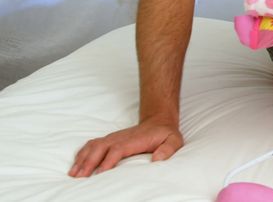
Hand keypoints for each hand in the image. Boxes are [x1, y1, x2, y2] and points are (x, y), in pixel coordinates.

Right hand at [68, 120, 183, 177]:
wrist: (159, 121)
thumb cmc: (165, 134)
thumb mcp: (174, 140)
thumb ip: (168, 149)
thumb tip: (158, 159)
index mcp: (133, 140)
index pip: (117, 149)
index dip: (108, 160)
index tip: (100, 173)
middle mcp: (120, 138)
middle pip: (100, 148)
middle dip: (89, 162)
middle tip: (80, 177)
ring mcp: (113, 138)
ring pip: (93, 146)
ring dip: (82, 159)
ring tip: (73, 174)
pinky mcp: (109, 139)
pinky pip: (92, 145)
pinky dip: (82, 154)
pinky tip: (76, 165)